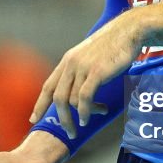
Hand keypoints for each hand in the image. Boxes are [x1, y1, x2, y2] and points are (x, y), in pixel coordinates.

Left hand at [29, 10, 143, 137]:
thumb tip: (78, 88)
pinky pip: (84, 97)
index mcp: (68, 60)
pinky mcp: (96, 72)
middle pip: (57, 97)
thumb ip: (81, 70)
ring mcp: (83, 67)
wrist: (128, 30)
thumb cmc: (114, 44)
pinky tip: (89, 118)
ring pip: (72, 100)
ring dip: (80, 116)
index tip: (34, 119)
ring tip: (88, 122)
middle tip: (69, 132)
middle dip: (62, 118)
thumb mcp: (90, 55)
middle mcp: (71, 63)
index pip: (48, 85)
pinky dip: (86, 111)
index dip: (40, 104)